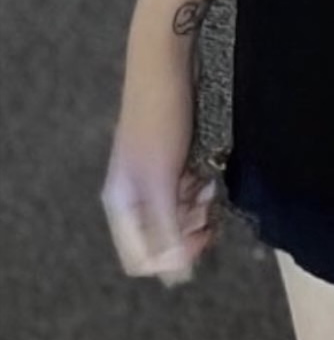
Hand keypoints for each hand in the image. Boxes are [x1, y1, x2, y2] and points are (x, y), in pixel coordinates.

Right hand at [102, 44, 219, 286]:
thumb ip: (165, 227)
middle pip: (162, 242)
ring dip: (197, 213)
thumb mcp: (163, 178)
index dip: (173, 259)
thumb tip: (174, 275)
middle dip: (188, 232)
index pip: (141, 260)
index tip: (199, 238)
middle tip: (208, 212)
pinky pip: (185, 196)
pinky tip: (208, 177)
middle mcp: (131, 197)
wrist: (165, 64)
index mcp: (120, 204)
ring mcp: (150, 181)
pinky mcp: (168, 165)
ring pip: (177, 220)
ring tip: (208, 189)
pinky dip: (199, 193)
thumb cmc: (160, 118)